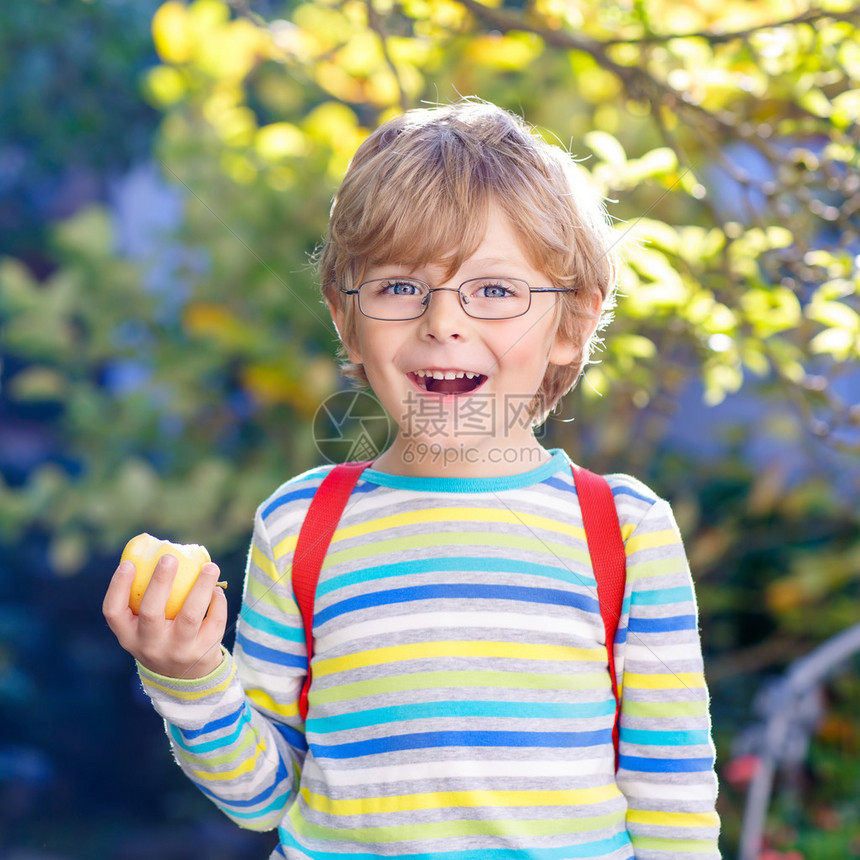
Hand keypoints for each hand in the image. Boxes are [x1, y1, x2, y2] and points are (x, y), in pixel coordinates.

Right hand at [103, 553, 227, 678]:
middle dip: (161, 582)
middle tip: (170, 557)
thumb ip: (146, 599)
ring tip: (210, 567)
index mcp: (128, 635)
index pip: (113, 612)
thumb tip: (161, 552)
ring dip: (201, 587)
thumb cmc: (161, 636)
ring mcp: (177, 650)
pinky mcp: (203, 651)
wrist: (185, 677)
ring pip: (190, 616)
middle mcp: (149, 645)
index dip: (118, 587)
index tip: (128, 563)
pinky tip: (215, 590)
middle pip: (151, 613)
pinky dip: (217, 601)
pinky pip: (214, 621)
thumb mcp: (144, 627)